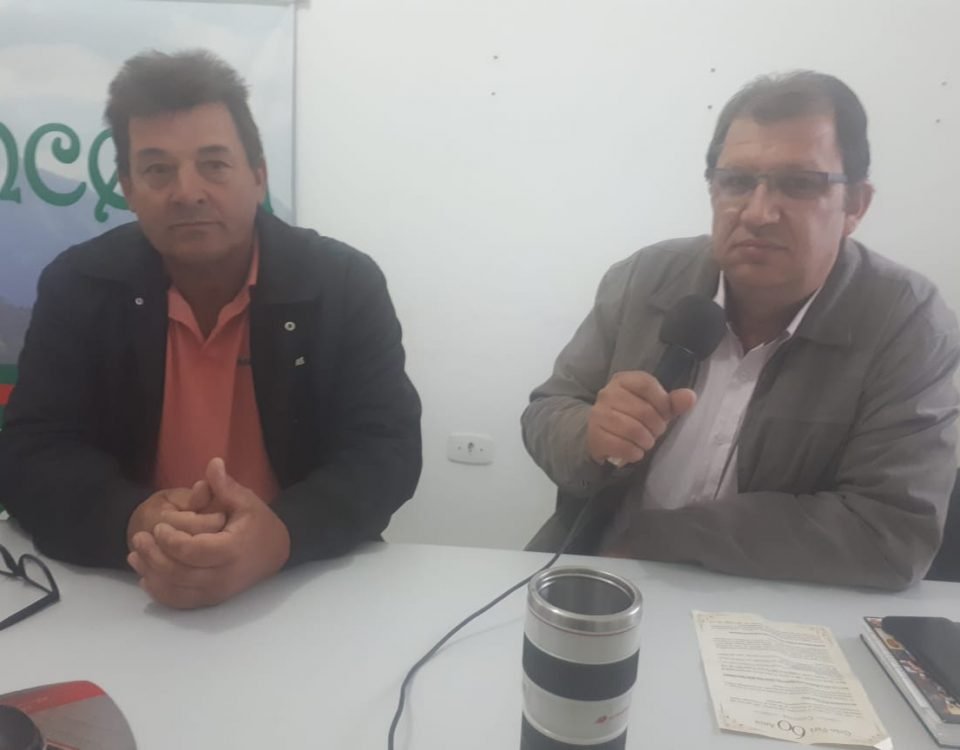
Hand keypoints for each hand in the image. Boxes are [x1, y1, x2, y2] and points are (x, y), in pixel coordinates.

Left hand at [127, 458, 290, 608]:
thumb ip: (226, 486)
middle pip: (179, 573)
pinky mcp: (211, 600)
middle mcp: (223, 577)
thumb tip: (213, 463)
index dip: (170, 540)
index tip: (159, 526)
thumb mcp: (246, 501)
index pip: (192, 551)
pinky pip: (180, 602)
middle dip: (154, 556)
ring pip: (176, 590)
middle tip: (139, 539)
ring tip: (135, 556)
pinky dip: (160, 593)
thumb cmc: (259, 524)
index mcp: (232, 550)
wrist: (277, 553)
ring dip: (151, 574)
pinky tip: (146, 578)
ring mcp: (216, 592)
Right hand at [586, 371, 695, 465]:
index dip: (662, 402)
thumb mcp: (655, 407)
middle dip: (656, 427)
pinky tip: (636, 452)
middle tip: (656, 433)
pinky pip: (620, 446)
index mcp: (623, 380)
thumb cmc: (634, 417)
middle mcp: (607, 393)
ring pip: (632, 429)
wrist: (604, 433)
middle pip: (643, 410)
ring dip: (646, 441)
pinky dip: (634, 453)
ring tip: (647, 442)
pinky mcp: (594, 435)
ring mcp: (598, 414)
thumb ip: (673, 402)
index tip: (665, 414)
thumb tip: (690, 397)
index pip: (646, 384)